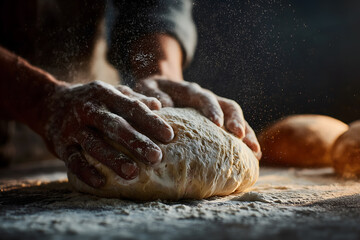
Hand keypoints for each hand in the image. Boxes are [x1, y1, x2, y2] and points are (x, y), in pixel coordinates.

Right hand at [41, 80, 173, 187]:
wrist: (49, 103)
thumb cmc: (91, 101)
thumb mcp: (110, 93)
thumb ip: (133, 99)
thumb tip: (158, 105)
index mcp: (105, 94)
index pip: (131, 107)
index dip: (151, 121)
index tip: (169, 136)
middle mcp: (89, 109)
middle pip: (114, 125)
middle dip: (136, 141)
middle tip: (156, 157)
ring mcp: (73, 127)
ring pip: (94, 144)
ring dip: (113, 158)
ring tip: (133, 173)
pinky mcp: (61, 144)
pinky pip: (72, 159)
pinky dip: (86, 171)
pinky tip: (101, 183)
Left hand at [135, 77, 260, 159]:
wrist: (160, 88)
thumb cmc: (151, 92)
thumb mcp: (147, 89)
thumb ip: (152, 95)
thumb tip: (162, 106)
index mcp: (190, 91)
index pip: (205, 98)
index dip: (212, 109)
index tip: (217, 124)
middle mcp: (207, 99)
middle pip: (228, 106)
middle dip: (236, 121)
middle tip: (240, 137)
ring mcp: (214, 110)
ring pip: (236, 118)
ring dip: (247, 133)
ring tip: (255, 152)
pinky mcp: (217, 120)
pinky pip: (234, 128)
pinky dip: (244, 140)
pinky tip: (252, 156)